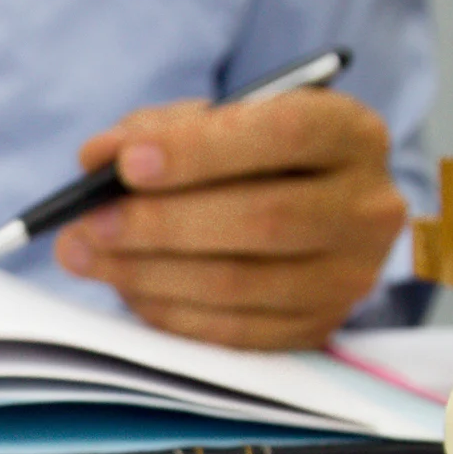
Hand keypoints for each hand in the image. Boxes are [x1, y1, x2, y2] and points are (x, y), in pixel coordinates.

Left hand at [53, 89, 406, 349]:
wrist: (302, 207)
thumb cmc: (249, 155)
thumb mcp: (214, 121)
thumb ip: (157, 130)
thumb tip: (98, 158)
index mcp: (351, 133)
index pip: (285, 134)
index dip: (201, 151)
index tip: (127, 164)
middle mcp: (367, 207)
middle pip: (264, 219)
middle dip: (162, 223)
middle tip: (91, 222)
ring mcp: (349, 278)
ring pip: (241, 284)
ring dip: (149, 272)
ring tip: (85, 254)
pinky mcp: (318, 329)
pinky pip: (233, 332)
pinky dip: (168, 311)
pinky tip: (126, 287)